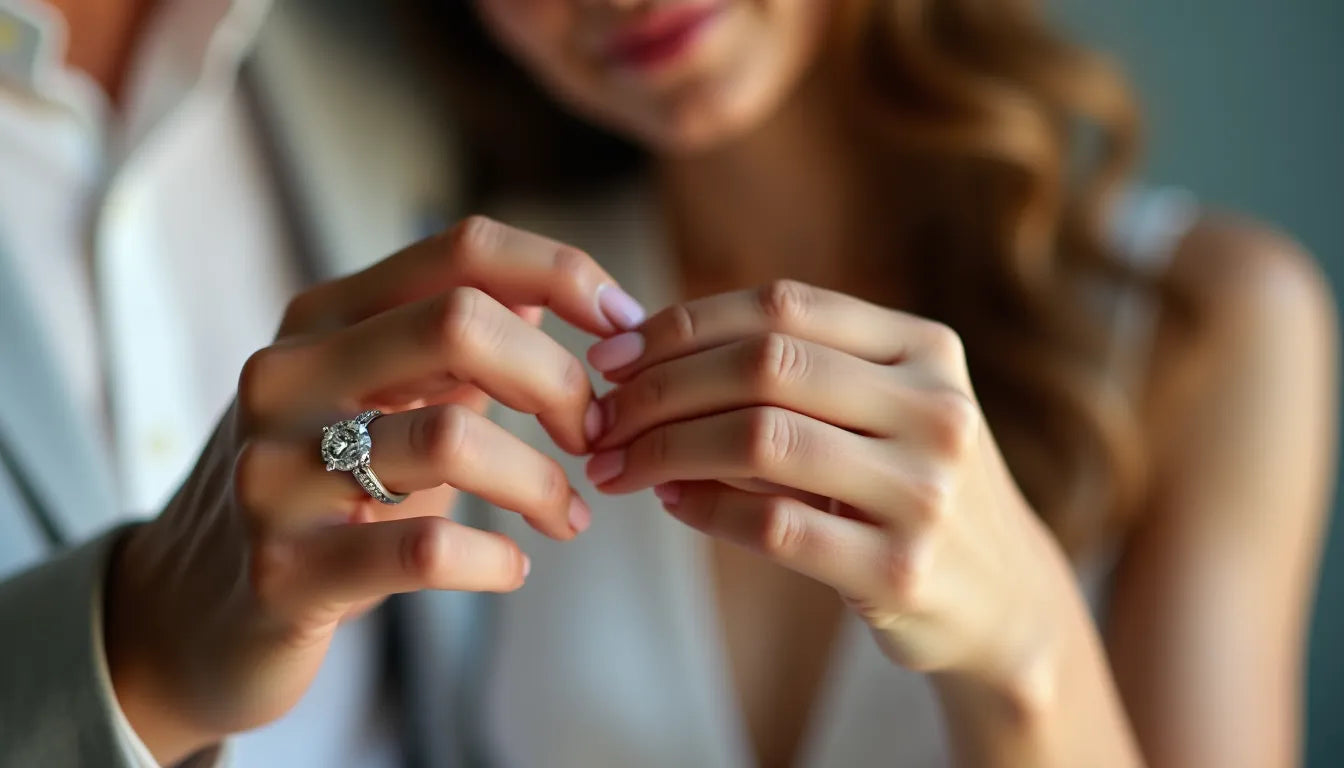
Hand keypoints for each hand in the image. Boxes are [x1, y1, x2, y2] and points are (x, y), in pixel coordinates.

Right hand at [105, 217, 644, 762]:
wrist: (192, 613)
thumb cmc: (315, 492)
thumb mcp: (373, 398)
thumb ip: (452, 344)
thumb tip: (559, 291)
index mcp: (322, 320)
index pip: (459, 250)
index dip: (561, 271)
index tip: (625, 323)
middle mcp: (288, 377)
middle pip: (462, 323)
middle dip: (559, 379)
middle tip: (593, 434)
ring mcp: (274, 473)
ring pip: (452, 438)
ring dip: (541, 482)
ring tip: (567, 514)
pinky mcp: (285, 572)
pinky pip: (426, 550)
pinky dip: (495, 561)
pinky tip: (512, 568)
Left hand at [584, 280, 1075, 685]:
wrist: (1004, 603)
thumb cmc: (911, 489)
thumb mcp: (885, 409)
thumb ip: (793, 372)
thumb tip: (640, 346)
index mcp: (927, 349)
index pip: (785, 306)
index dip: (685, 322)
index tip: (613, 353)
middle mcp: (936, 408)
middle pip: (765, 365)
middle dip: (660, 386)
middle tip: (599, 415)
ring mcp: (925, 490)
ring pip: (762, 438)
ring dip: (666, 448)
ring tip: (616, 463)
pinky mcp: (901, 569)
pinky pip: (773, 525)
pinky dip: (704, 509)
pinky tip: (671, 503)